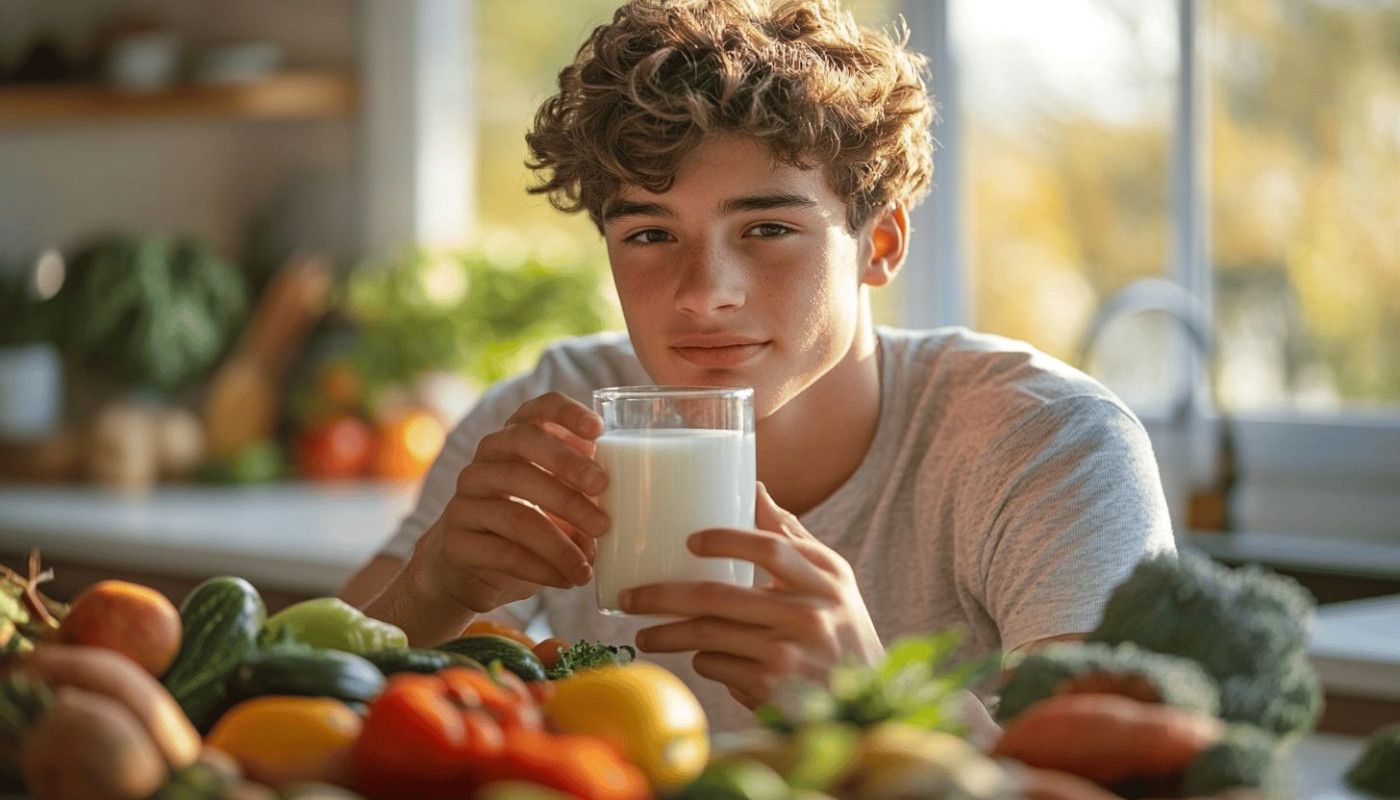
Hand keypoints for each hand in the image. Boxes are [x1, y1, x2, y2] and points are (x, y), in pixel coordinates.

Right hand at [400, 392, 609, 626]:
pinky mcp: (456, 541)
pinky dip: (542, 569)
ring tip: (589, 564)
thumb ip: (581, 485)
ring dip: (561, 542)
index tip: (598, 430)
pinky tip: (567, 580)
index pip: (536, 409)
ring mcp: (464, 501)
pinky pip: (503, 553)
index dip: (566, 412)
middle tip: (604, 493)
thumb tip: (628, 488)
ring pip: (516, 512)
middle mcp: (483, 463)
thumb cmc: (526, 526)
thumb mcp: (554, 499)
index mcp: (511, 442)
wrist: (468, 570)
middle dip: (568, 469)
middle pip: (523, 448)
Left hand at [619, 483, 884, 708]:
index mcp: (825, 580)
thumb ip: (791, 536)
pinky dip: (702, 661)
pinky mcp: (773, 690)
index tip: (690, 540)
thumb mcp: (830, 580)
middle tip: (631, 597)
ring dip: (667, 634)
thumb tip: (754, 486)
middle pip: (720, 596)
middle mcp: (809, 616)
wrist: (865, 699)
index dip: (726, 541)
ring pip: (709, 636)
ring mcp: (790, 656)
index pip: (771, 549)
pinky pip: (719, 667)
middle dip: (664, 595)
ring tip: (643, 633)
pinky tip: (698, 657)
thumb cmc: (839, 628)